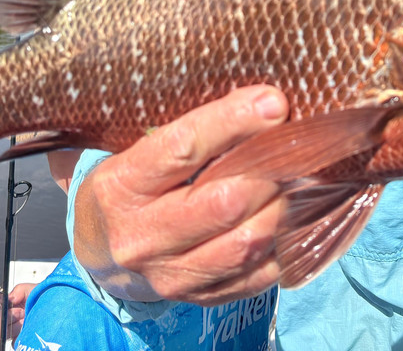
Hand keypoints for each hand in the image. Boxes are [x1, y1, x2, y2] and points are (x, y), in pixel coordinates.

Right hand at [72, 85, 288, 305]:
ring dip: (284, 208)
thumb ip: (190, 135)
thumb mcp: (137, 152)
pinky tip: (293, 218)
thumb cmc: (129, 188)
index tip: (274, 102)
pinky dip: (282, 245)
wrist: (100, 253)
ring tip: (302, 179)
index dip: (234, 122)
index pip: (183, 148)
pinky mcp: (196, 299)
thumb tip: (261, 105)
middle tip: (297, 146)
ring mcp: (169, 275)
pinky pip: (255, 276)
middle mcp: (141, 236)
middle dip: (270, 170)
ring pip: (245, 244)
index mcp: (122, 186)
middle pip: (223, 203)